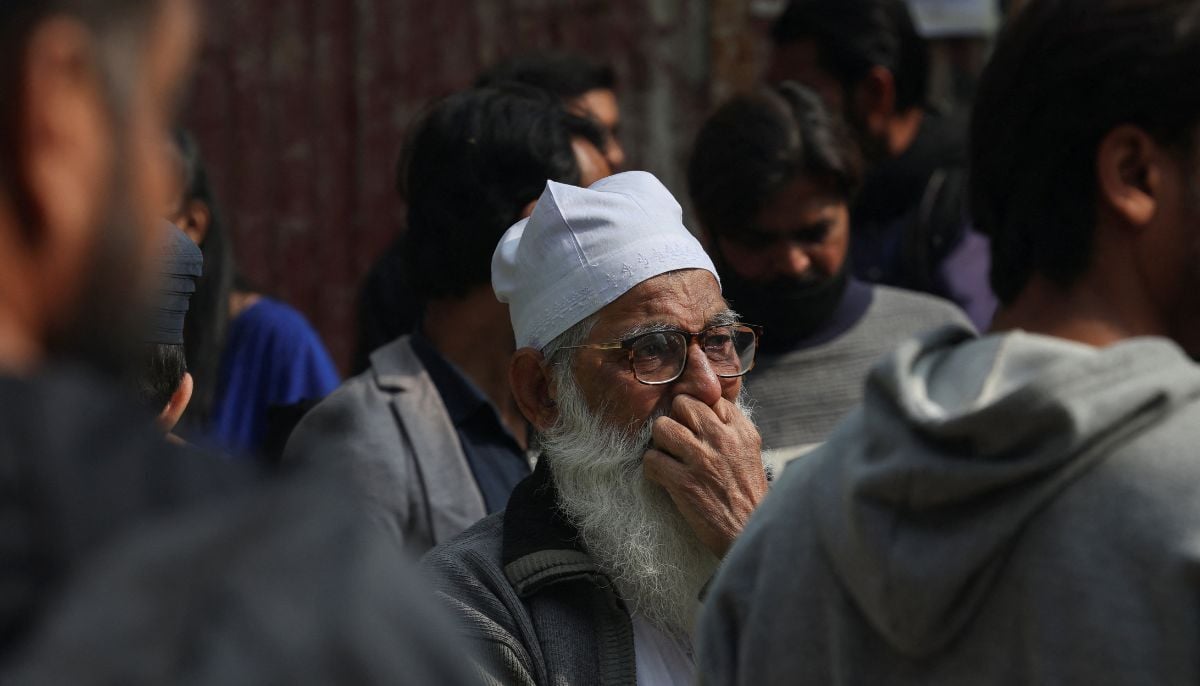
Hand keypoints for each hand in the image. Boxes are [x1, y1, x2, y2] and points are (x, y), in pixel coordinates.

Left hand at [642, 394, 766, 557]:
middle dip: (675, 420)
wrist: (748, 532)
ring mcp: (701, 460)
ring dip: (660, 442)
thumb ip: (730, 427)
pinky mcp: (683, 483)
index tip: (694, 426)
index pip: (709, 397)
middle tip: (678, 441)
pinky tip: (664, 477)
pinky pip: (651, 458)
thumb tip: (705, 406)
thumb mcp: (749, 451)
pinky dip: (652, 468)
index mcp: (741, 430)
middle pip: (682, 404)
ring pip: (662, 426)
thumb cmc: (746, 493)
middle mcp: (722, 439)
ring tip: (669, 457)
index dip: (696, 410)